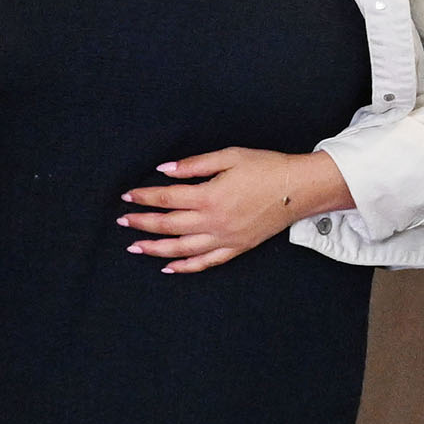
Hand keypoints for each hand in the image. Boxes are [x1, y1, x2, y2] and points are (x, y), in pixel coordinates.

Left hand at [120, 147, 353, 273]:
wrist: (300, 188)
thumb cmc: (266, 168)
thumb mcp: (229, 157)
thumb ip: (194, 165)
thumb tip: (165, 170)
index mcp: (210, 196)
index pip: (167, 198)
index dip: (144, 197)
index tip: (127, 196)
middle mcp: (214, 221)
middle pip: (168, 225)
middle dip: (142, 223)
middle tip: (122, 221)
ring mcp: (225, 238)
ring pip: (182, 249)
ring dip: (155, 249)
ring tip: (135, 247)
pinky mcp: (236, 248)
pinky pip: (206, 262)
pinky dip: (185, 267)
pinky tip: (168, 267)